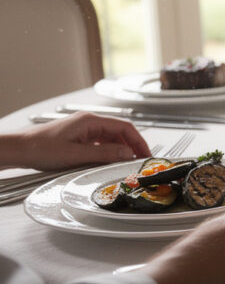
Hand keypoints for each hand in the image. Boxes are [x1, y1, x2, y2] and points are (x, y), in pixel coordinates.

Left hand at [2, 112, 150, 170]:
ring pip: (111, 138)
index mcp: (90, 121)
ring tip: (127, 162)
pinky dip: (110, 151)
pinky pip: (101, 142)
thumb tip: (127, 153)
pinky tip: (110, 160)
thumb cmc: (40, 148)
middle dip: (132, 145)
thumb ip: (105, 153)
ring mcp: (83, 129)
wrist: (19, 149)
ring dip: (121, 149)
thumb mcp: (77, 154)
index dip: (138, 140)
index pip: (124, 127)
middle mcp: (88, 122)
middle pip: (119, 132)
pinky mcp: (78, 137)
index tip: (146, 153)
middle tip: (140, 160)